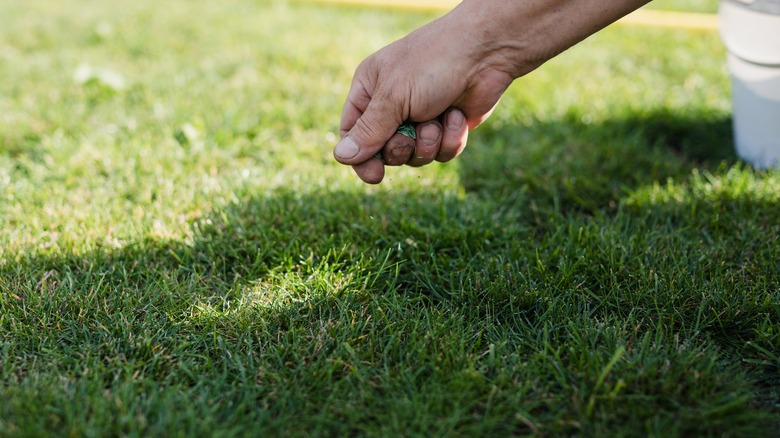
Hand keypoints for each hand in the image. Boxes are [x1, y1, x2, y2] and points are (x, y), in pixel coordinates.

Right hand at [332, 6, 515, 182]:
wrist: (487, 53)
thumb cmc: (433, 64)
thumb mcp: (393, 96)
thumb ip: (369, 131)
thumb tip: (340, 157)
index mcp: (369, 90)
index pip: (352, 134)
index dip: (361, 157)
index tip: (374, 175)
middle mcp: (392, 105)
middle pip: (384, 152)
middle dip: (401, 148)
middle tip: (410, 133)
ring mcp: (421, 118)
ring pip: (415, 157)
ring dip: (428, 143)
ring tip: (439, 118)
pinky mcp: (447, 127)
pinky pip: (441, 153)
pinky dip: (451, 139)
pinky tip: (458, 116)